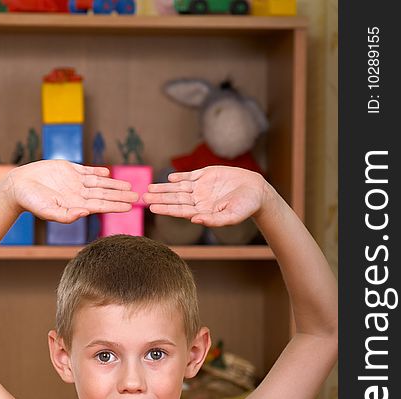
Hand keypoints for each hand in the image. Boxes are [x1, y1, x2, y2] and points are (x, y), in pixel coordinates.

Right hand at [0, 160, 137, 223]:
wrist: (18, 186)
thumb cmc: (31, 202)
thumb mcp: (48, 211)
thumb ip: (66, 215)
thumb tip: (84, 213)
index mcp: (76, 205)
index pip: (101, 206)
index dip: (116, 205)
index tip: (130, 206)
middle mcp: (78, 194)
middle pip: (104, 195)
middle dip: (121, 196)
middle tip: (139, 197)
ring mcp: (74, 182)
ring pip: (99, 183)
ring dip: (114, 184)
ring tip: (129, 186)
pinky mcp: (68, 170)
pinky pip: (86, 171)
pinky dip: (97, 172)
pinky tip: (108, 173)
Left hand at [143, 166, 269, 226]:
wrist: (257, 191)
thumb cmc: (245, 207)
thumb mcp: (231, 216)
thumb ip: (213, 220)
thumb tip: (195, 221)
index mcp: (202, 211)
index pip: (179, 210)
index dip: (165, 208)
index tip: (152, 208)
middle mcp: (199, 200)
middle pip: (175, 199)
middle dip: (159, 198)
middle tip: (143, 197)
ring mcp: (201, 187)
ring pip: (178, 187)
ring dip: (163, 188)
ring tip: (149, 187)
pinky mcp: (206, 175)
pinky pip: (189, 176)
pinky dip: (179, 176)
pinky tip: (169, 178)